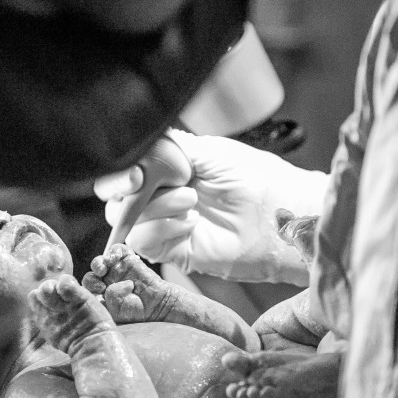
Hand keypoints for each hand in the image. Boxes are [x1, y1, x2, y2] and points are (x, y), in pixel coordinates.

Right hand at [95, 129, 328, 285]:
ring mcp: (166, 224)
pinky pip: (143, 242)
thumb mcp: (208, 151)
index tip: (132, 171)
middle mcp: (162, 196)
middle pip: (115, 196)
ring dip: (154, 207)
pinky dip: (160, 229)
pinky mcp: (175, 251)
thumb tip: (134, 152)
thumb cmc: (257, 179)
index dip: (118, 170)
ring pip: (126, 219)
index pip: (124, 168)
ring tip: (191, 200)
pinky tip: (190, 222)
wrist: (282, 214)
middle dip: (122, 189)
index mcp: (168, 167)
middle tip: (140, 182)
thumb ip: (167, 147)